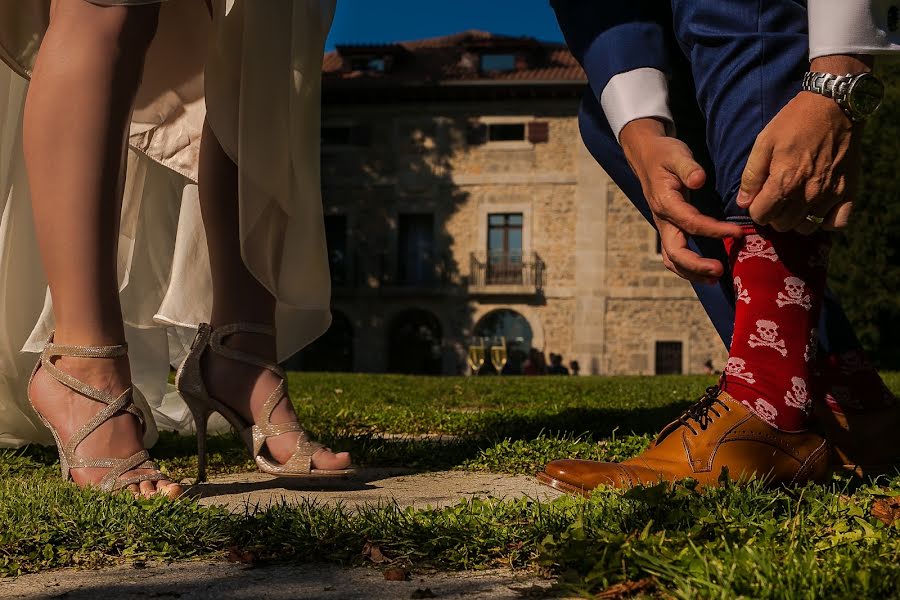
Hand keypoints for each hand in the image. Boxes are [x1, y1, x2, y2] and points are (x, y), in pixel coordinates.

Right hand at [620, 118, 742, 282]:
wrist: (647, 156)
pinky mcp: (669, 229)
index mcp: (665, 203)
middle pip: (675, 252)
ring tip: (715, 276)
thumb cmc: (664, 154)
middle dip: (696, 265)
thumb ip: (688, 167)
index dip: (714, 230)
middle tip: (720, 270)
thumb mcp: (676, 154)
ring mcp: (664, 227)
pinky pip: (676, 254)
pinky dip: (689, 267)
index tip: (738, 233)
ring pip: (672, 259)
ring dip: (692, 272)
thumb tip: (699, 180)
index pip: (690, 223)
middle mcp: (663, 220)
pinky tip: (707, 271)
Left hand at [736, 55, 870, 233]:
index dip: (756, 208)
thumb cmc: (794, 122)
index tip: (759, 197)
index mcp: (785, 182)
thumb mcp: (764, 142)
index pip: (761, 216)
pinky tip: (817, 207)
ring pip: (806, 228)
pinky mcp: (848, 191)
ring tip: (795, 202)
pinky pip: (836, 223)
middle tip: (777, 197)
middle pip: (782, 225)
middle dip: (774, 214)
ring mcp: (830, 195)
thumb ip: (752, 175)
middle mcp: (808, 194)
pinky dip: (825, 220)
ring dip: (797, 219)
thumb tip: (743, 202)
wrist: (834, 105)